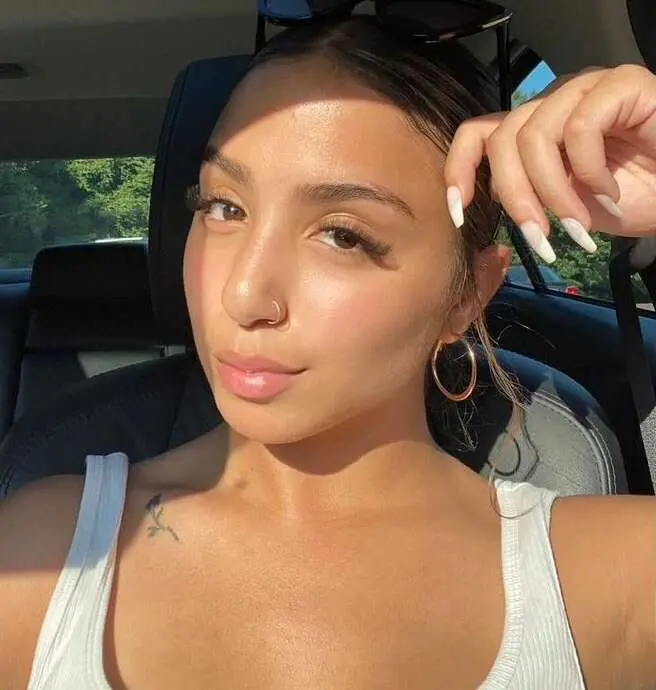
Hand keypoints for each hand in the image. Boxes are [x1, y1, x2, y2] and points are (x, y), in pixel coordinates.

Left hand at [444, 65, 655, 262]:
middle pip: (502, 140)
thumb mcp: (561, 206)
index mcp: (533, 127)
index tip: (460, 215)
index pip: (477, 134)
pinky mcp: (620, 84)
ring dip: (553, 194)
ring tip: (578, 226)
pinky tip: (609, 193)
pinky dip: (589, 172)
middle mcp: (553, 102)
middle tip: (541, 241)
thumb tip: (486, 197)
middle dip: (516, 200)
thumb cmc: (629, 199)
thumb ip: (524, 194)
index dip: (460, 171)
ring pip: (533, 136)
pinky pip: (579, 129)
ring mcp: (584, 88)